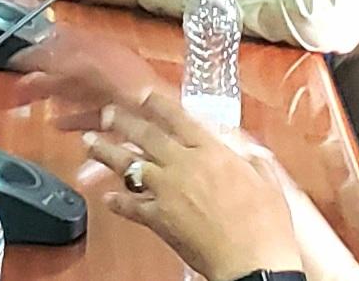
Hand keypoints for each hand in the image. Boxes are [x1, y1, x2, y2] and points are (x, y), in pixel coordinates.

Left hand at [81, 103, 307, 279]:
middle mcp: (185, 165)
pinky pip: (130, 206)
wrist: (251, 261)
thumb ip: (256, 165)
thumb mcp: (268, 185)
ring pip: (129, 165)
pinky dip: (117, 202)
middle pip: (146, 136)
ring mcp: (168, 191)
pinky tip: (107, 198)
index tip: (142, 96)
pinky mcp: (158, 218)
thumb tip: (253, 156)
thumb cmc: (265, 227)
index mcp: (212, 152)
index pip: (179, 118)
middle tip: (107, 113)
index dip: (158, 105)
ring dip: (106, 152)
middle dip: (123, 122)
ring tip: (90, 143)